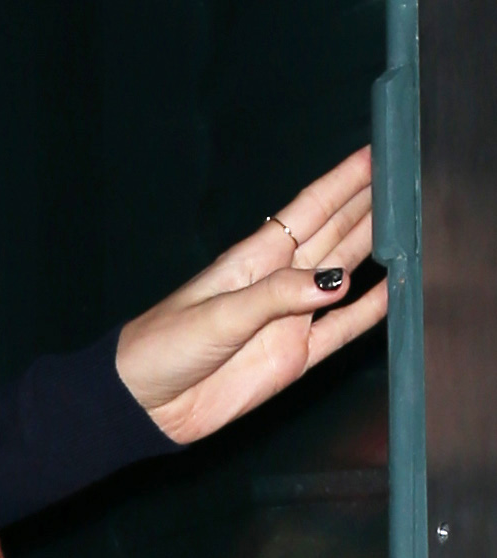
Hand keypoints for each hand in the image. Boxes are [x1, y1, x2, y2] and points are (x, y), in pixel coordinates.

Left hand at [114, 149, 386, 444]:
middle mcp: (278, 281)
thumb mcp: (218, 314)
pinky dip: (370, 310)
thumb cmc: (164, 346)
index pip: (309, 210)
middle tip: (408, 177)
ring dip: (376, 248)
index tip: (376, 153)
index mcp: (254, 259)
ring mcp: (289, 318)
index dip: (343, 182)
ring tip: (412, 221)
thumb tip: (337, 282)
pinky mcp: (295, 357)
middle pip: (334, 234)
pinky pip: (342, 329)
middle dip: (369, 204)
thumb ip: (277, 296)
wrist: (145, 403)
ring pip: (344, 275)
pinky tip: (396, 289)